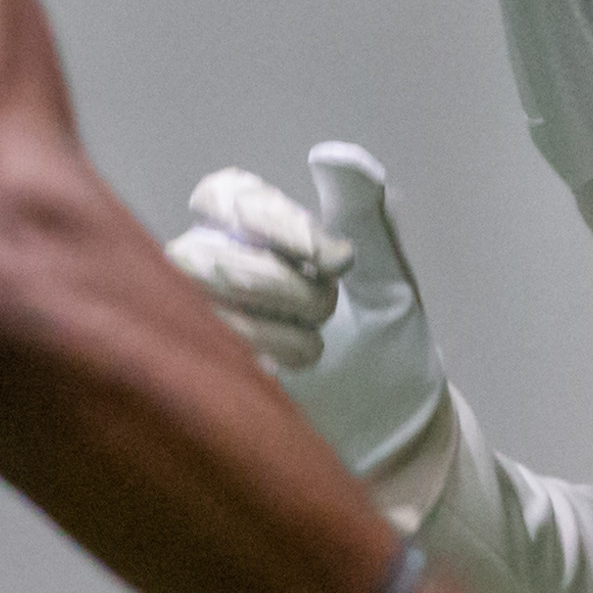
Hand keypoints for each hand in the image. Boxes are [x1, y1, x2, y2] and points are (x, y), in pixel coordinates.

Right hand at [164, 142, 449, 475]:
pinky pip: (197, 352)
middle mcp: (215, 274)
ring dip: (271, 326)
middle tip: (330, 309)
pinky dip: (254, 359)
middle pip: (205, 251)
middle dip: (279, 282)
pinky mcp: (200, 378)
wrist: (396, 439)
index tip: (332, 258)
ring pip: (197, 302)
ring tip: (317, 347)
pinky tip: (288, 374)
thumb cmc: (389, 353)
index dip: (269, 218)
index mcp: (257, 234)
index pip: (224, 197)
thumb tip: (332, 153)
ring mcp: (200, 327)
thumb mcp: (388, 278)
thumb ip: (362, 215)